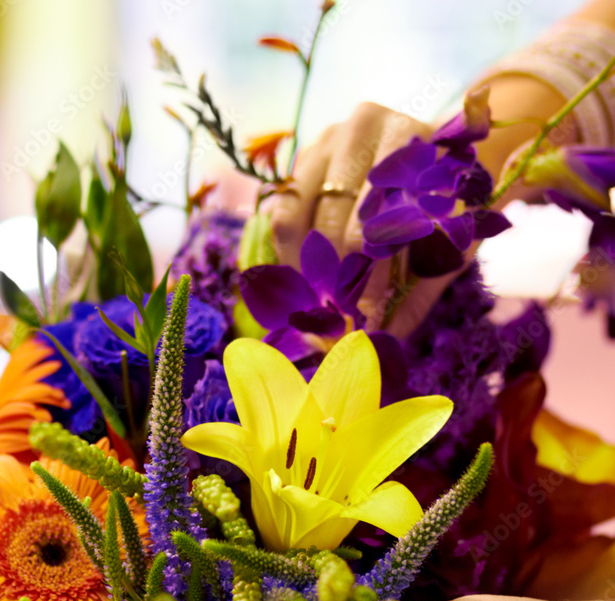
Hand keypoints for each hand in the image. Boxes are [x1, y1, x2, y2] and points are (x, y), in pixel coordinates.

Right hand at [270, 102, 458, 337]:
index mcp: (410, 143)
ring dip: (301, 264)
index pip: (377, 221)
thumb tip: (389, 337)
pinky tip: (298, 276)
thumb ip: (422, 287)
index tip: (363, 319)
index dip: (367, 277)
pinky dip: (288, 245)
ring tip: (313, 302)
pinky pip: (284, 205)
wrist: (445, 146)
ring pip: (299, 211)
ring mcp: (331, 136)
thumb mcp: (452, 241)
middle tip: (333, 318)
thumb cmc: (450, 201)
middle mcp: (366, 128)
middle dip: (332, 275)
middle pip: (334, 217)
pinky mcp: (309, 150)